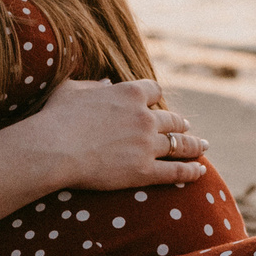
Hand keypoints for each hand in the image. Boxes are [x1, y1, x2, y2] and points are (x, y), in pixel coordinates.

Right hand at [26, 78, 208, 192]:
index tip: (157, 103)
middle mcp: (144, 116)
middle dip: (181, 124)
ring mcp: (147, 144)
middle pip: (172, 119)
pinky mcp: (144, 170)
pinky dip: (190, 171)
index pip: (154, 90)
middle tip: (187, 128)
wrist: (54, 147)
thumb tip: (107, 82)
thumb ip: (93, 85)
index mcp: (129, 92)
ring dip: (193, 146)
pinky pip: (176, 171)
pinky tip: (200, 172)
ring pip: (180, 144)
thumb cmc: (56, 117)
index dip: (156, 97)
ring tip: (202, 147)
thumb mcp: (72, 89)